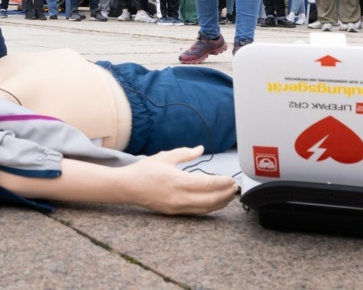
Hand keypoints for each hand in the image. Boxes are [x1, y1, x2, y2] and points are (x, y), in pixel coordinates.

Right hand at [121, 147, 237, 214]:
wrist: (128, 187)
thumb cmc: (145, 170)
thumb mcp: (165, 157)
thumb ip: (185, 153)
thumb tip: (200, 149)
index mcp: (178, 181)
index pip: (208, 185)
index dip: (223, 183)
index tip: (231, 179)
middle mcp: (179, 197)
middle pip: (210, 199)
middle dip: (226, 194)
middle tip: (234, 188)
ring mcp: (177, 207)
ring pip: (205, 208)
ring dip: (220, 203)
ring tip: (229, 196)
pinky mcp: (174, 213)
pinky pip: (196, 212)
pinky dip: (209, 207)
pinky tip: (214, 202)